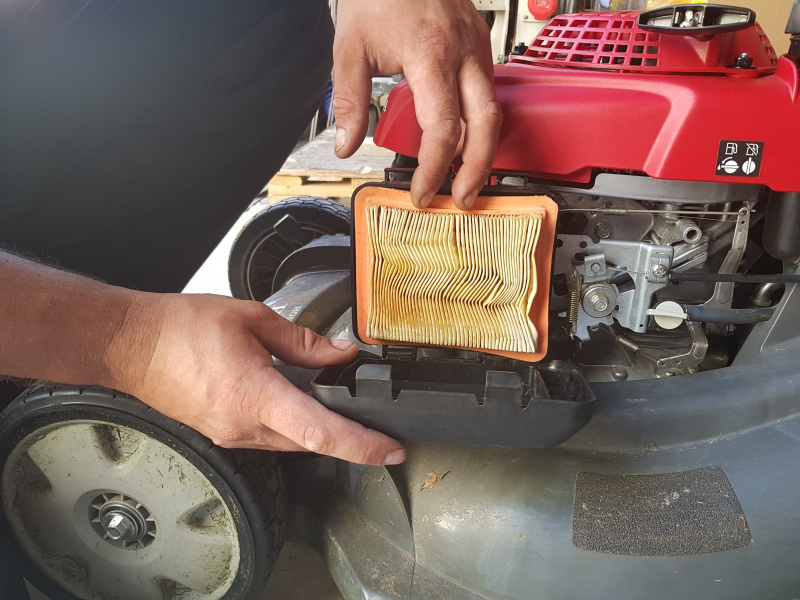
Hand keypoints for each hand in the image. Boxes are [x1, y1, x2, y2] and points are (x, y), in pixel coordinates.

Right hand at [111, 293, 405, 465]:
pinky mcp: (221, 434)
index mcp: (253, 395)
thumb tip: (338, 353)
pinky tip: (296, 406)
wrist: (128, 344)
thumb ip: (302, 340)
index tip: (389, 450)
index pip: (320, 432)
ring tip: (338, 410)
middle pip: (311, 442)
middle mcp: (242, 425)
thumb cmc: (179, 328)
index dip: (361, 445)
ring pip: (290, 443)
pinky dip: (291, 426)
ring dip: (318, 431)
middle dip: (347, 437)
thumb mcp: (250, 319)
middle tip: (376, 427)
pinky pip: (268, 438)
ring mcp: (230, 435)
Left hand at [333, 0, 501, 209]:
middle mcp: (463, 52)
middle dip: (477, 169)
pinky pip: (489, 91)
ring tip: (466, 177)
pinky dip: (481, 122)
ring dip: (484, 149)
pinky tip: (466, 139)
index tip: (423, 191)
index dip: (434, 168)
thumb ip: (348, 100)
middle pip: (486, 126)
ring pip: (495, 110)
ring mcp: (478, 46)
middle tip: (464, 198)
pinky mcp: (481, 43)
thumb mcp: (350, 46)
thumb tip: (346, 143)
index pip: (443, 129)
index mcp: (430, 55)